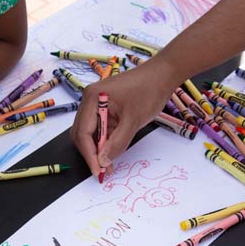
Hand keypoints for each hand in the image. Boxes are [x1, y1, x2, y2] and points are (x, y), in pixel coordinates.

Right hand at [70, 60, 177, 176]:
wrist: (163, 74)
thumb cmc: (149, 90)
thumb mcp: (133, 120)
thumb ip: (117, 143)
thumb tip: (103, 161)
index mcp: (93, 98)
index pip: (83, 132)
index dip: (89, 155)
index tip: (97, 171)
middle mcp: (91, 100)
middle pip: (82, 133)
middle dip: (91, 153)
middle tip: (103, 170)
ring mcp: (97, 103)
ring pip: (90, 133)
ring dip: (98, 149)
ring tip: (109, 164)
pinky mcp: (106, 107)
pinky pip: (101, 128)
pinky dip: (105, 141)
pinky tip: (113, 151)